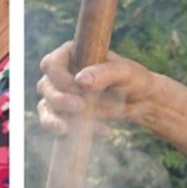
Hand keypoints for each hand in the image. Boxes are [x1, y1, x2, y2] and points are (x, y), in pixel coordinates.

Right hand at [36, 42, 156, 134]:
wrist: (141, 101)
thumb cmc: (133, 79)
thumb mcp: (125, 72)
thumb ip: (104, 73)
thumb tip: (80, 80)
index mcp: (72, 55)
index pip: (51, 64)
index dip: (58, 76)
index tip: (77, 88)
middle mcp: (62, 74)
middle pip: (45, 86)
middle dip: (58, 99)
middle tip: (79, 107)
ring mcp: (61, 95)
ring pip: (45, 107)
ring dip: (53, 119)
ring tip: (67, 129)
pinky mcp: (66, 115)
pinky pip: (56, 124)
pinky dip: (70, 132)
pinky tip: (101, 131)